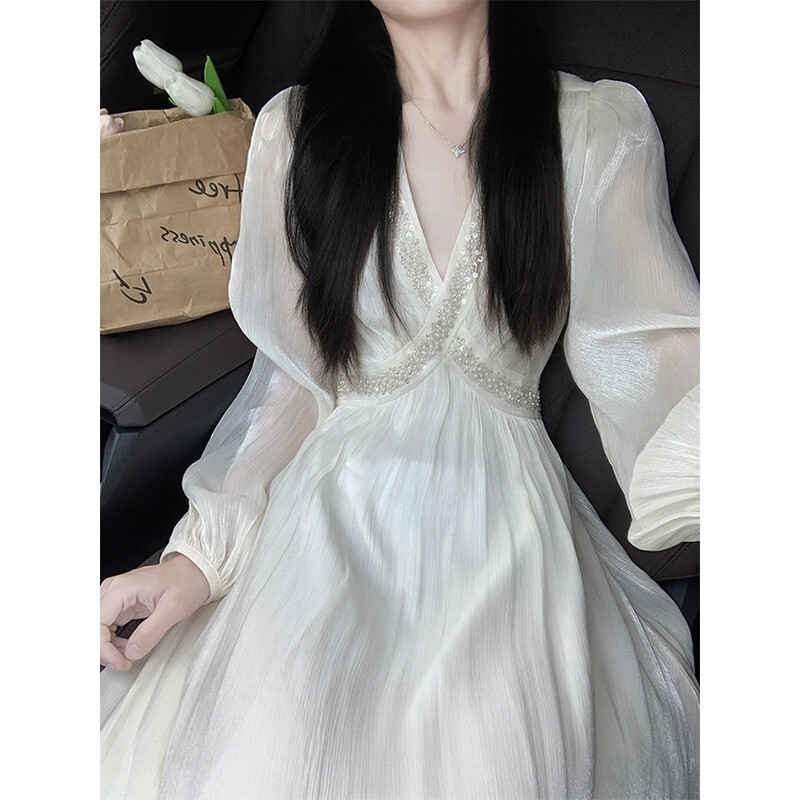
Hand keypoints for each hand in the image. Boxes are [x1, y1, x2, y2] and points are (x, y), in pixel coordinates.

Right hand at [100, 554, 209, 670]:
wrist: (194, 572)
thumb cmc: (186, 582)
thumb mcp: (174, 609)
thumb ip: (151, 632)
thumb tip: (131, 652)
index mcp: (123, 588)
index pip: (96, 623)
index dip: (103, 648)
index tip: (120, 661)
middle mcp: (113, 590)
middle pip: (92, 628)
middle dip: (103, 650)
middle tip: (124, 662)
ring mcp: (114, 597)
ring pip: (96, 629)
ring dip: (107, 648)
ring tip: (127, 657)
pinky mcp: (119, 604)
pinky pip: (105, 627)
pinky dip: (112, 642)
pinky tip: (126, 648)